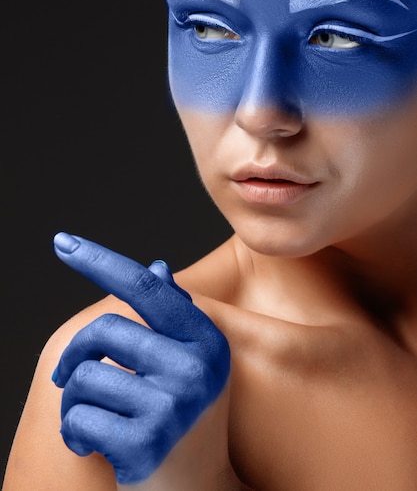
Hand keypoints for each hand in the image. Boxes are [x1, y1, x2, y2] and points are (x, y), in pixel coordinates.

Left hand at [52, 232, 230, 485]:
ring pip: (84, 378)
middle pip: (105, 330)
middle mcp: (195, 369)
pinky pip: (79, 419)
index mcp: (206, 340)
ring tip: (92, 418)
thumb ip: (173, 315)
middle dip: (76, 354)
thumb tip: (156, 266)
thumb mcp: (190, 362)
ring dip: (72, 401)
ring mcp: (173, 407)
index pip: (146, 287)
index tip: (63, 242)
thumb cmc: (188, 419)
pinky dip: (74, 433)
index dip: (100, 261)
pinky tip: (93, 446)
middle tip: (69, 377)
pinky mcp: (146, 445)